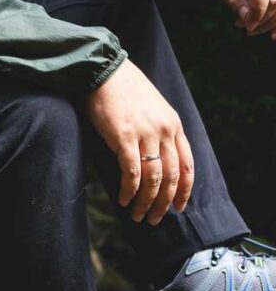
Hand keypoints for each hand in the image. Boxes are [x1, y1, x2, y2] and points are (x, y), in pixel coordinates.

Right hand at [86, 59, 193, 224]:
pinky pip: (132, 172)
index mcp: (173, 125)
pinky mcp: (124, 137)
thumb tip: (152, 158)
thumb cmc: (122, 90)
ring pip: (154, 179)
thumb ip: (156, 131)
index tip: (178, 207)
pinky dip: (128, 190)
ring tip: (137, 215)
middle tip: (153, 219)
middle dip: (164, 203)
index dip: (184, 190)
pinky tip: (122, 199)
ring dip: (146, 202)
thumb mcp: (150, 108)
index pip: (187, 165)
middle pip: (171, 177)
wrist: (103, 71)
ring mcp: (146, 134)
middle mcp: (165, 130)